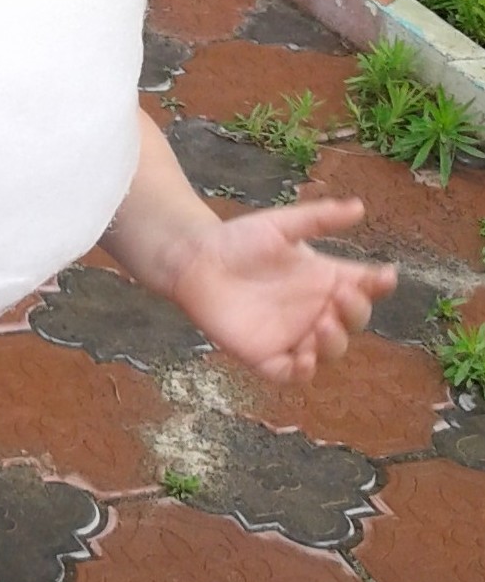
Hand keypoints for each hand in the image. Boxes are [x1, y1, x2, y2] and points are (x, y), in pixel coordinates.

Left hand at [168, 196, 396, 385]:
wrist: (196, 261)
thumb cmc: (239, 240)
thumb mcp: (282, 225)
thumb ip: (319, 218)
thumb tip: (359, 207)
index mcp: (325, 279)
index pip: (365, 287)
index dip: (379, 284)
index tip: (385, 276)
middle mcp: (316, 310)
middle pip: (353, 321)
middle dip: (355, 312)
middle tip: (342, 297)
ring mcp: (294, 335)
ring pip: (330, 351)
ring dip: (334, 343)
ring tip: (322, 325)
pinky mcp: (266, 356)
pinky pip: (292, 374)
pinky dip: (303, 371)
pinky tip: (304, 358)